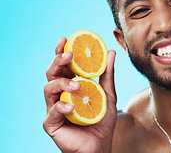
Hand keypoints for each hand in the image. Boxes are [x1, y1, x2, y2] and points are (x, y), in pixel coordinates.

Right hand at [43, 37, 116, 152]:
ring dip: (62, 83)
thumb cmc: (101, 119)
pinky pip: (52, 112)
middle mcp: (60, 94)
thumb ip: (107, 75)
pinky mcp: (51, 123)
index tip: (64, 39)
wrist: (101, 144)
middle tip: (68, 55)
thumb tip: (111, 52)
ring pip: (48, 89)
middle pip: (52, 73)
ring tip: (77, 86)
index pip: (63, 65)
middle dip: (58, 61)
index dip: (61, 52)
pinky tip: (70, 107)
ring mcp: (54, 108)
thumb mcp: (108, 94)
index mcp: (71, 85)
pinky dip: (61, 107)